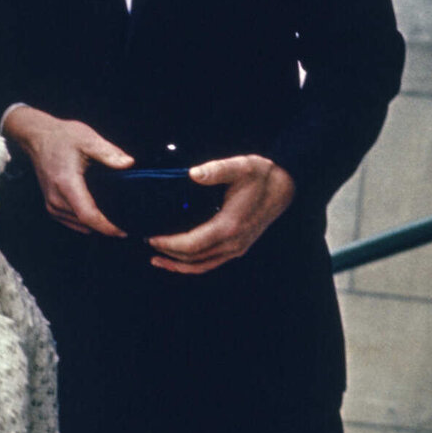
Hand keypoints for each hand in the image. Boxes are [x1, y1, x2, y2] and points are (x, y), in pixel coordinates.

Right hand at [4, 106, 133, 237]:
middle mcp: (56, 198)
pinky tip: (96, 216)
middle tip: (126, 222)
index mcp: (67, 184)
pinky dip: (84, 222)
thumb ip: (109, 153)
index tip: (123, 230)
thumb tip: (128, 163)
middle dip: (105, 226)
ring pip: (78, 225)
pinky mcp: (50, 205)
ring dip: (95, 225)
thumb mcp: (88, 139)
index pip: (88, 215)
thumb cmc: (61, 137)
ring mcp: (51, 204)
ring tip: (114, 220)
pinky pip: (70, 221)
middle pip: (85, 223)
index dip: (106, 227)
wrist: (37, 137)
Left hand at [149, 155, 295, 273]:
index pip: (191, 245)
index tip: (151, 237)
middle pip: (193, 259)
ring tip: (157, 259)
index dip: (168, 244)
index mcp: (229, 226)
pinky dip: (193, 265)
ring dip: (178, 265)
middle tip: (148, 242)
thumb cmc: (262, 175)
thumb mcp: (240, 166)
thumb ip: (216, 169)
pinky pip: (211, 263)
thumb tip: (192, 174)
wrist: (284, 186)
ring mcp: (237, 248)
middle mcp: (233, 243)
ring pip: (202, 266)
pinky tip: (180, 259)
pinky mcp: (238, 247)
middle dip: (168, 253)